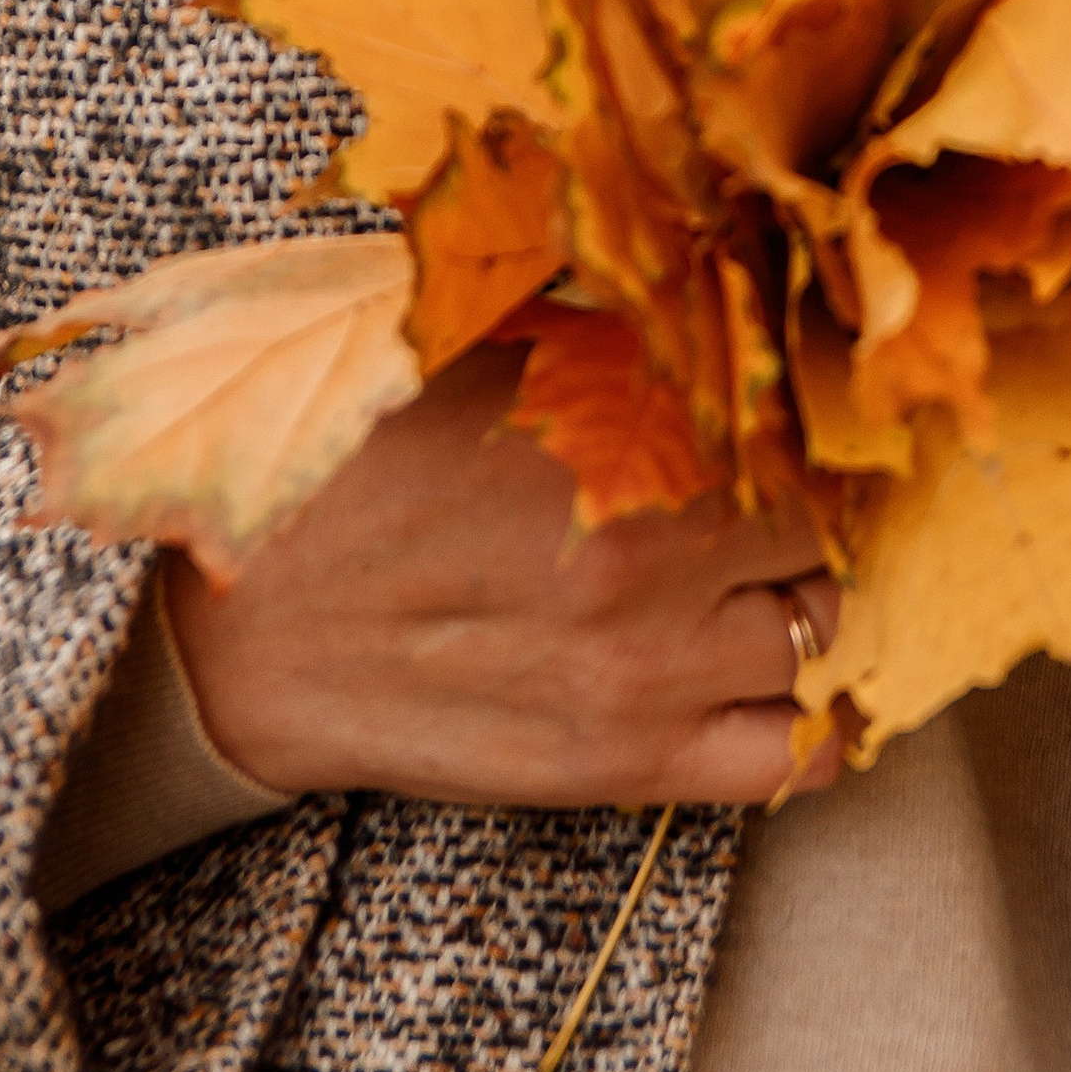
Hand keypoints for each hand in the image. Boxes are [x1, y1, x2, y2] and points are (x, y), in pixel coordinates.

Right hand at [163, 343, 843, 809]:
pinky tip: (757, 674)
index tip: (778, 409)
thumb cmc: (362, 466)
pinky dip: (802, 717)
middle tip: (756, 490)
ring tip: (740, 575)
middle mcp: (662, 557)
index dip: (796, 413)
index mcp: (629, 434)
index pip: (805, 423)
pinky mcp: (626, 766)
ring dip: (794, 598)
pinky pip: (789, 758)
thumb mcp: (494, 354)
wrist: (247, 626)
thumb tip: (730, 305)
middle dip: (801, 505)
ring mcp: (652, 674)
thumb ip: (626, 339)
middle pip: (824, 527)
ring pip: (821, 634)